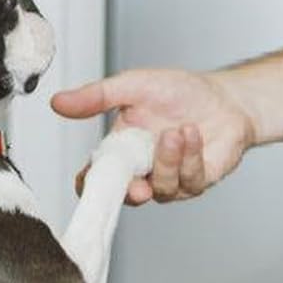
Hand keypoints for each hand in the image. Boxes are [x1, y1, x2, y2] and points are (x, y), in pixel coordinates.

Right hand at [50, 68, 255, 204]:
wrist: (224, 96)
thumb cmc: (180, 92)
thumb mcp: (133, 86)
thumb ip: (97, 96)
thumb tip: (58, 103)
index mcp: (120, 150)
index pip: (96, 177)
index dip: (90, 185)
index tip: (90, 181)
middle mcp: (143, 169)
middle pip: (126, 196)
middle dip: (131, 192)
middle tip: (137, 184)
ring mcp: (170, 179)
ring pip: (161, 188)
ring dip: (167, 162)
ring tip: (176, 132)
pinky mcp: (197, 181)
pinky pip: (189, 180)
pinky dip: (190, 156)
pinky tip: (192, 133)